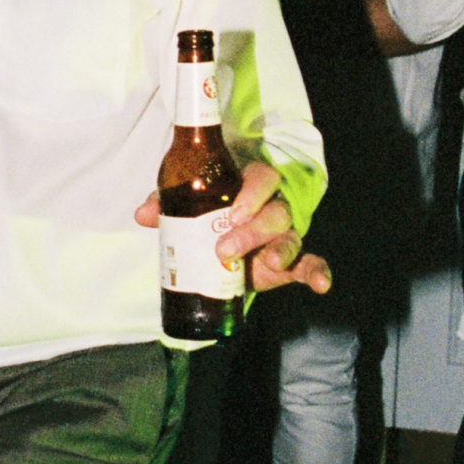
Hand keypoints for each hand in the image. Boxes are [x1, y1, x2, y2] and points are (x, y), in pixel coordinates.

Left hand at [134, 157, 332, 296]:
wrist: (220, 241)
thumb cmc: (206, 214)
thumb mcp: (187, 206)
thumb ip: (167, 205)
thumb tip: (142, 213)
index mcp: (250, 187)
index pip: (263, 178)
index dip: (252, 193)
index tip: (233, 212)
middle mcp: (272, 208)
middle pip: (275, 212)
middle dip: (252, 231)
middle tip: (224, 249)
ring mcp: (283, 236)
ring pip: (290, 238)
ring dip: (281, 251)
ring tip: (267, 262)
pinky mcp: (289, 264)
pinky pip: (309, 264)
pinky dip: (318, 273)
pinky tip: (321, 284)